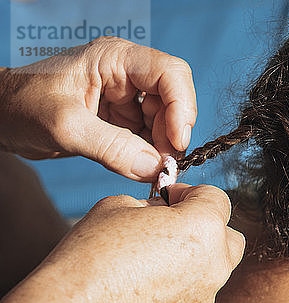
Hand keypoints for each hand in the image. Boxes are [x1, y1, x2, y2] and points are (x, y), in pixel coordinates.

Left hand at [0, 37, 196, 180]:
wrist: (1, 118)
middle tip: (164, 165)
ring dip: (163, 146)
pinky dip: (150, 155)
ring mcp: (125, 97)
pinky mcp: (120, 120)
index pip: (170, 73)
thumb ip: (111, 148)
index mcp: (115, 59)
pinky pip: (149, 136)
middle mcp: (126, 74)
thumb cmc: (22, 107)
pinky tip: (142, 168)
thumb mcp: (65, 127)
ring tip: (152, 169)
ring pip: (164, 120)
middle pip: (173, 99)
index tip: (177, 142)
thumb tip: (154, 167)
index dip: (181, 106)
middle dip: (172, 132)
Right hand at [43, 184, 244, 302]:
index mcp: (204, 227)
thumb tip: (165, 212)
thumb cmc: (93, 254)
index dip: (192, 193)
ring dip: (195, 261)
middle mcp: (215, 265)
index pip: (217, 198)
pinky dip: (180, 291)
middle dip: (207, 228)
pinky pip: (194, 299)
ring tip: (154, 263)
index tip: (170, 200)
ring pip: (213, 271)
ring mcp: (205, 300)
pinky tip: (145, 292)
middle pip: (229, 238)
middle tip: (173, 229)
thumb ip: (155, 206)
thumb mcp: (120, 205)